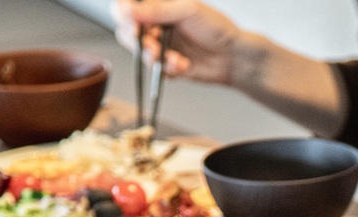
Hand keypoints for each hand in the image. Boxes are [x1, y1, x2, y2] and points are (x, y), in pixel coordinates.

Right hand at [111, 0, 241, 85]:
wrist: (233, 57)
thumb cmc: (216, 28)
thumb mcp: (187, 11)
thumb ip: (157, 10)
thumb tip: (127, 10)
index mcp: (158, 5)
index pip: (127, 6)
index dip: (124, 15)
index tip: (133, 26)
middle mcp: (156, 24)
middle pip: (128, 32)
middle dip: (139, 42)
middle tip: (152, 48)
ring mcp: (160, 45)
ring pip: (141, 53)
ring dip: (156, 58)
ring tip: (176, 59)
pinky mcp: (166, 64)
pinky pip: (156, 70)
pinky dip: (169, 69)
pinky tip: (184, 65)